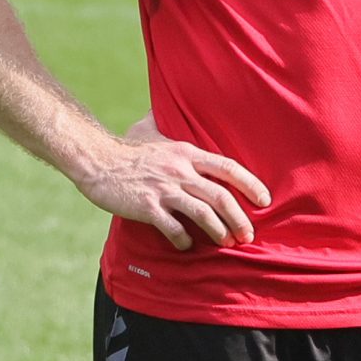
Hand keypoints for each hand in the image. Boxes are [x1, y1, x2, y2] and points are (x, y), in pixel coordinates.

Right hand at [72, 129, 270, 252]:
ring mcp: (163, 189)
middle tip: (247, 235)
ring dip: (218, 232)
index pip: (228, 167)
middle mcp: (179, 170)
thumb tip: (173, 115)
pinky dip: (184, 239)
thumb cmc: (126, 150)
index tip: (265, 201)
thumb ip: (172, 133)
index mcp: (186, 153)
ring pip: (202, 214)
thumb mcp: (155, 134)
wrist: (96, 160)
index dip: (250, 184)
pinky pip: (173, 227)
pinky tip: (186, 244)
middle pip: (220, 196)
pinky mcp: (146, 206)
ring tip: (226, 243)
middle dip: (239, 219)